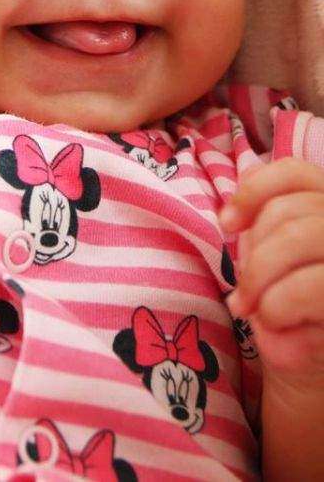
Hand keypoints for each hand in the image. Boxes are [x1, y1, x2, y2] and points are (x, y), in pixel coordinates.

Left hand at [219, 157, 323, 387]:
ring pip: (296, 237)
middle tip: (241, 291)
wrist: (310, 366)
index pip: (293, 172)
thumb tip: (244, 190)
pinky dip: (277, 306)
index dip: (253, 190)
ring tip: (248, 307)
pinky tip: (273, 324)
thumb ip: (265, 214)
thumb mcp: (270, 252)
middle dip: (252, 253)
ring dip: (258, 278)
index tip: (227, 224)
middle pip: (287, 210)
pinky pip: (308, 287)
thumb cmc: (286, 299)